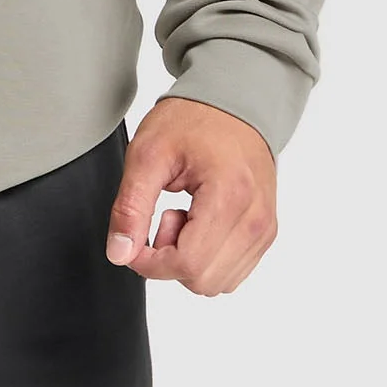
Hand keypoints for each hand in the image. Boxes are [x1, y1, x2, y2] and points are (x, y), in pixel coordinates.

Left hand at [104, 96, 276, 294]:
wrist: (232, 102)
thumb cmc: (193, 119)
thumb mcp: (147, 153)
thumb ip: (130, 206)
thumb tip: (120, 253)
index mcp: (230, 195)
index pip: (187, 265)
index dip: (150, 262)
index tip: (134, 239)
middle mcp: (257, 219)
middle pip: (203, 281)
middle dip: (171, 258)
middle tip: (165, 215)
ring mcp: (266, 228)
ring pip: (218, 284)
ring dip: (191, 260)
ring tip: (185, 214)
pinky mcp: (267, 233)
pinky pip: (233, 272)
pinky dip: (209, 257)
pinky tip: (201, 220)